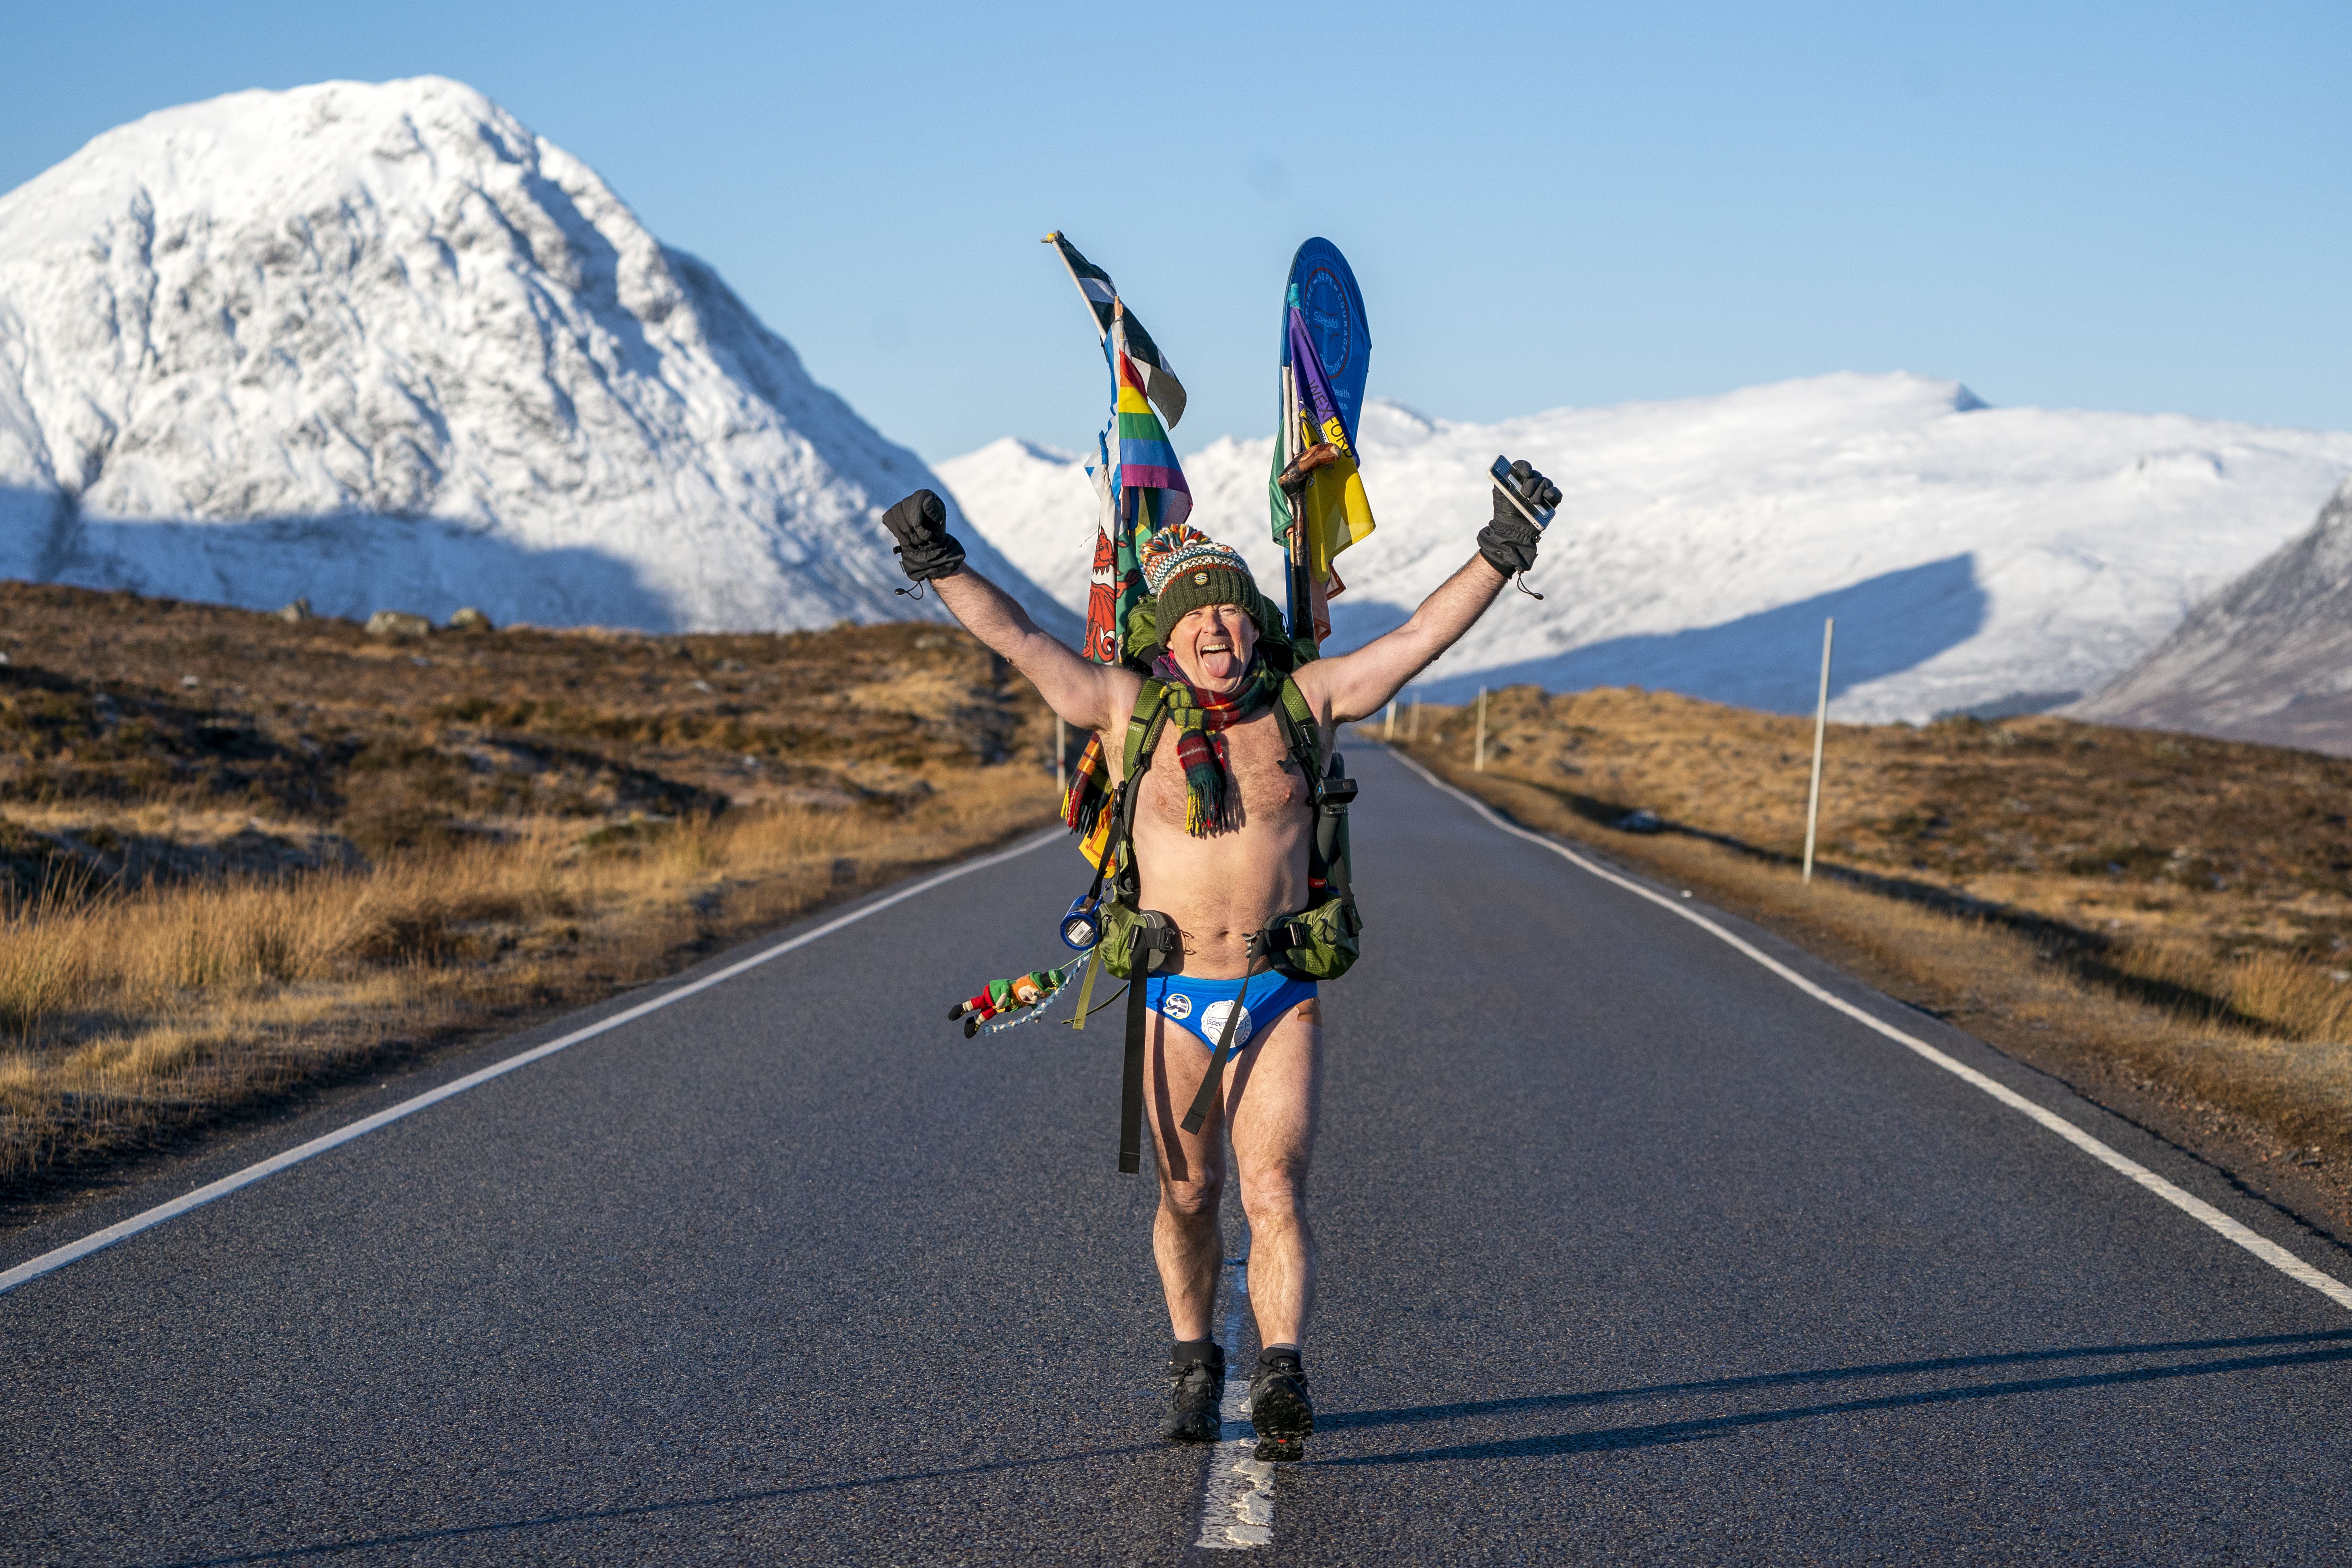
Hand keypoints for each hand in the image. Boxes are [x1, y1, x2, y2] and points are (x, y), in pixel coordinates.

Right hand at [882, 489, 965, 582]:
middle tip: (924, 538)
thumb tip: (928, 499)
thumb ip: (934, 510)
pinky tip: (906, 540)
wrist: (928, 545)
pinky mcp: (890, 515)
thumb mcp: (939, 521)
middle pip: (906, 509)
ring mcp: (898, 506)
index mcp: (925, 495)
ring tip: (917, 541)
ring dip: (907, 533)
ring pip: (896, 516)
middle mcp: (910, 499)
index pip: (917, 498)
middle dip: (915, 528)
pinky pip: (888, 520)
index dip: (916, 512)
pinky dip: (897, 533)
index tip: (917, 525)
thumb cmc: (935, 530)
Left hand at [1478, 459, 1558, 577]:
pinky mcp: (1550, 502)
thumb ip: (1501, 481)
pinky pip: (1556, 493)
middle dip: (1531, 483)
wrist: (1512, 529)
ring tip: (1533, 501)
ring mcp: (1541, 492)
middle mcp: (1531, 483)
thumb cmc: (1504, 511)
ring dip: (1540, 490)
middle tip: (1526, 493)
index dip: (1525, 467)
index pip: (1523, 466)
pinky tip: (1547, 496)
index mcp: (1518, 478)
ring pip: (1546, 482)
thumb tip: (1505, 472)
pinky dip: (1553, 493)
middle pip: (1536, 475)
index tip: (1525, 474)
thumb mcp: (1499, 494)